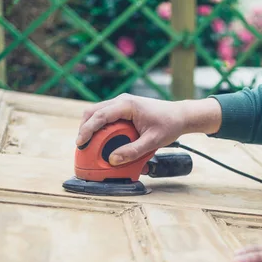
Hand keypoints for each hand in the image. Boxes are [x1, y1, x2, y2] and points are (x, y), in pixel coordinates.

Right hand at [76, 94, 221, 165]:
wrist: (181, 115)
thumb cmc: (169, 125)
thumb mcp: (153, 141)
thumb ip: (133, 151)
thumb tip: (113, 160)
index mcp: (127, 105)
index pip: (100, 116)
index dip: (87, 129)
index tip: (80, 143)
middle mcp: (121, 101)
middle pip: (93, 112)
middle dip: (84, 128)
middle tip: (81, 146)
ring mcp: (122, 104)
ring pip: (97, 113)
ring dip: (90, 127)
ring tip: (88, 144)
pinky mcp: (124, 110)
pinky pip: (106, 117)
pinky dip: (100, 127)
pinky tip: (100, 140)